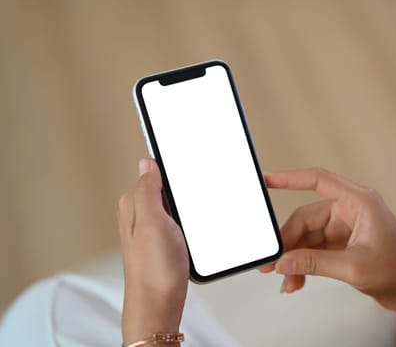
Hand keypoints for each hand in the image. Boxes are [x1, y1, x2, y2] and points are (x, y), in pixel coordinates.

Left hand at [117, 158, 188, 343]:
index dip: (173, 171)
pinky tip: (192, 231)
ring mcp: (151, 227)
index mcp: (133, 203)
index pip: (153, 172)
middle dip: (182, 191)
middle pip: (166, 187)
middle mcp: (139, 213)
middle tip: (191, 207)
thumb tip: (146, 162)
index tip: (188, 177)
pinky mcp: (163, 240)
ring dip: (186, 209)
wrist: (160, 303)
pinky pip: (177, 220)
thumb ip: (148, 190)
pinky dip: (188, 222)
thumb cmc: (155, 269)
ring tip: (191, 222)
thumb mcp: (153, 221)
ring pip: (174, 204)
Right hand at [260, 168, 395, 318]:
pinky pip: (314, 249)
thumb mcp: (353, 266)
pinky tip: (296, 278)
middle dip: (288, 241)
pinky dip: (303, 263)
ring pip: (307, 237)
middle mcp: (350, 210)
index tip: (268, 180)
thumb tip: (285, 261)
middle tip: (273, 261)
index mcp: (359, 202)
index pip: (318, 181)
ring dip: (294, 257)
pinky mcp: (342, 244)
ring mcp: (345, 228)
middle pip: (306, 218)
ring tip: (286, 278)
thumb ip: (314, 262)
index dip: (290, 179)